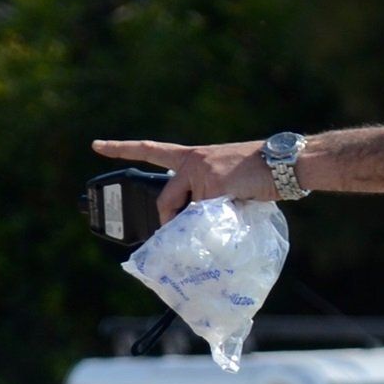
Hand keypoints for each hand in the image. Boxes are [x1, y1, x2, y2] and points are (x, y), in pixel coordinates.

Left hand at [94, 137, 273, 221]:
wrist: (287, 161)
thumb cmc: (263, 171)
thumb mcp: (228, 178)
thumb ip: (208, 194)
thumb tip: (196, 224)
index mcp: (193, 156)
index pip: (151, 149)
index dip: (121, 149)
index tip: (96, 145)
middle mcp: (192, 161)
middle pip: (166, 199)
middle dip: (169, 223)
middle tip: (175, 237)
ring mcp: (201, 173)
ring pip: (189, 213)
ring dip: (204, 224)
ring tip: (230, 215)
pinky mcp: (215, 187)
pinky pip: (206, 218)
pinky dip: (220, 224)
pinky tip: (238, 211)